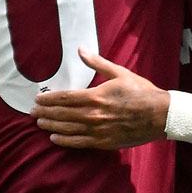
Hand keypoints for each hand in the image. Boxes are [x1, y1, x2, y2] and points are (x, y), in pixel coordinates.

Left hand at [30, 48, 168, 148]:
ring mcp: (98, 130)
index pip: (65, 98)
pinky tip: (54, 139)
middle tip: (32, 112)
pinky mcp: (104, 142)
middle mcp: (93, 114)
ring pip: (68, 129)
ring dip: (51, 126)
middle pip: (62, 114)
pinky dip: (65, 141)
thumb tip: (81, 50)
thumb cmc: (141, 92)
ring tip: (39, 123)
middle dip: (46, 113)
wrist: (160, 115)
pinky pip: (79, 142)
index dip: (49, 99)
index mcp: (96, 96)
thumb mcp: (120, 73)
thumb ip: (97, 63)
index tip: (38, 99)